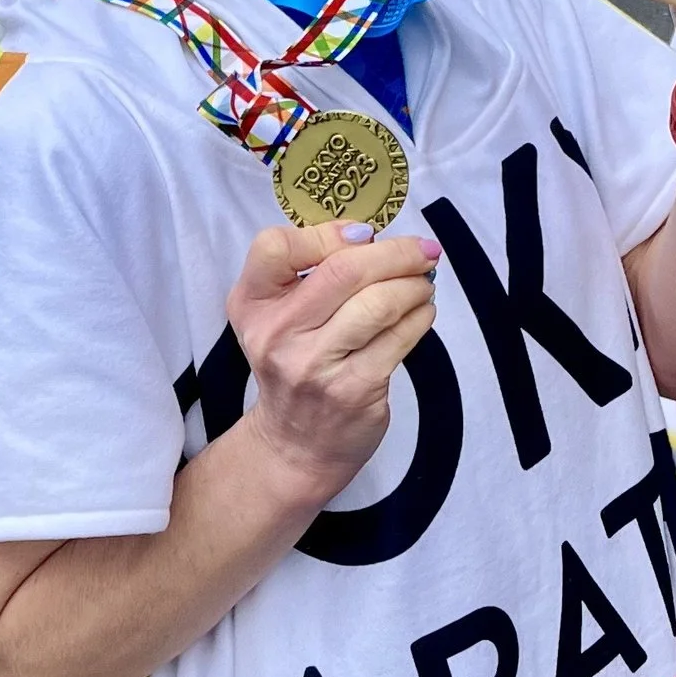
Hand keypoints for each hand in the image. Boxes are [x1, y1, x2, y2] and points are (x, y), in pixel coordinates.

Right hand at [226, 219, 440, 504]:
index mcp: (252, 304)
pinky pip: (399, 338)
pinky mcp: (353, 389)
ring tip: (424, 283)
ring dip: (415, 285)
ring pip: (379, 303)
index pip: (275, 246)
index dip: (327, 233)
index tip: (364, 236)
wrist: (295, 444)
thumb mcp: (276, 315)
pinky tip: (422, 312)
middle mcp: (276, 333)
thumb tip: (369, 237)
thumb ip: (308, 272)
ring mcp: (314, 365)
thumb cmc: (294, 364)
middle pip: (344, 270)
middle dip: (396, 253)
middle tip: (424, 251)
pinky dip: (420, 316)